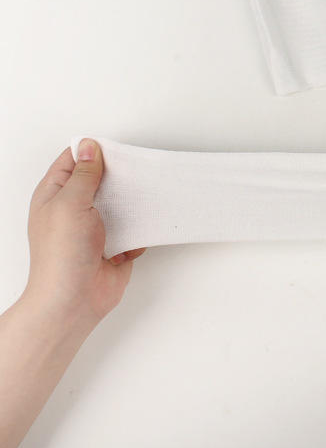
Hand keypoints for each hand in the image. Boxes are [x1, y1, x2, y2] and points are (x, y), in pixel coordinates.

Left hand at [22, 138, 145, 332]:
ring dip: (134, 202)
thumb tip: (89, 146)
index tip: (116, 149)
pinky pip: (135, 227)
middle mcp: (75, 208)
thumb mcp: (70, 204)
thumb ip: (83, 174)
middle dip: (121, 175)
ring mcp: (96, 227)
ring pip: (121, 202)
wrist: (74, 301)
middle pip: (102, 179)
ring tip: (147, 194)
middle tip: (137, 168)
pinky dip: (141, 228)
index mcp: (55, 195)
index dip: (92, 151)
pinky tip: (142, 229)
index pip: (73, 160)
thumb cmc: (61, 255)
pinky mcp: (116, 244)